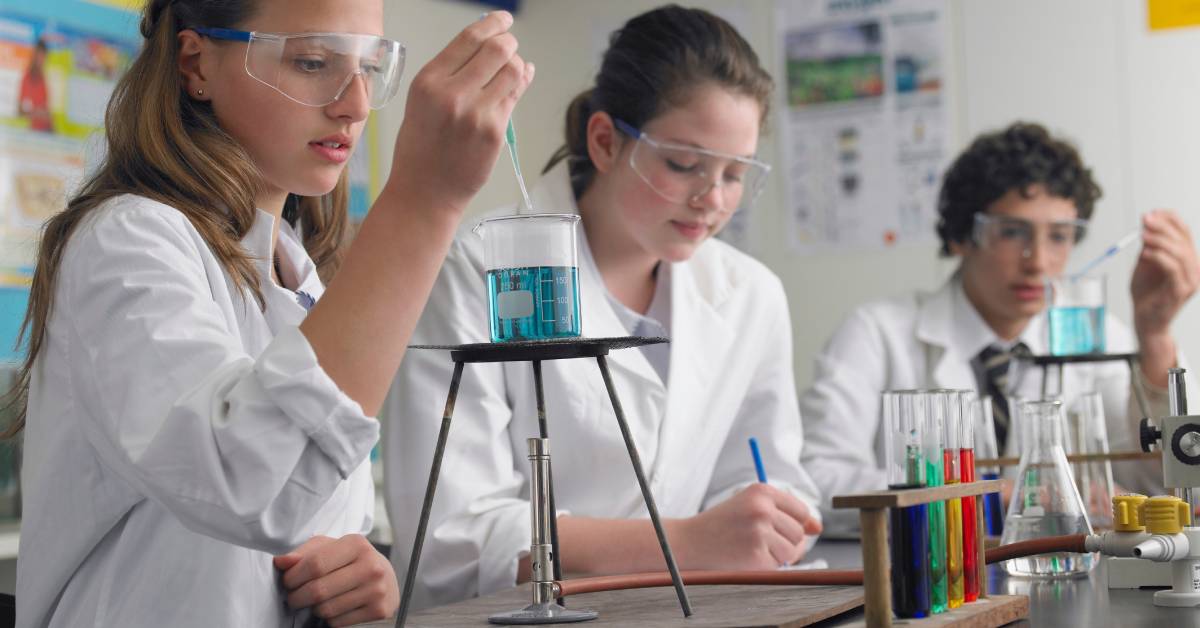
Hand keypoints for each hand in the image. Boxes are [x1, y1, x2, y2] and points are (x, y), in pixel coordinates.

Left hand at [273, 535, 398, 626]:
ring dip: (313, 608)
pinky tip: (334, 606)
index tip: (287, 581)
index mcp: (357, 544)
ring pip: (326, 609)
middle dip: (297, 597)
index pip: (315, 564)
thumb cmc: (350, 559)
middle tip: (294, 596)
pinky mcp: (379, 610)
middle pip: (318, 589)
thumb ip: (304, 553)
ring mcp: (377, 590)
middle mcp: (371, 566)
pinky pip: (338, 622)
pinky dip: (329, 618)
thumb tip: (281, 562)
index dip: (294, 576)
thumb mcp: (329, 547)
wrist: (386, 576)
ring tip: (316, 600)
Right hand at [385, 11, 534, 214]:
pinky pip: (515, 96)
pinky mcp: (494, 131)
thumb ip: (451, 74)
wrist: (425, 192)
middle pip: (497, 49)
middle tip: (510, 46)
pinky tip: (520, 79)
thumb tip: (486, 45)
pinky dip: (521, 82)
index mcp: (428, 82)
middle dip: (509, 43)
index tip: (504, 20)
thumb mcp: (422, 103)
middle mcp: (451, 94)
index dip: (493, 23)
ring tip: (512, 68)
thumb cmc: (421, 148)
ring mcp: (475, 113)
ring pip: (513, 70)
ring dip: (517, 64)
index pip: (469, 38)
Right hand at [676, 483, 821, 569]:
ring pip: (791, 551)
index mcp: (761, 491)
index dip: (794, 524)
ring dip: (776, 555)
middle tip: (756, 540)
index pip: (801, 511)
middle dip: (784, 541)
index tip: (777, 529)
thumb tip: (818, 528)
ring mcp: (760, 533)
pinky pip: (778, 565)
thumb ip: (784, 513)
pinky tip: (745, 557)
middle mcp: (762, 509)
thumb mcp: (750, 507)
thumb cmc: (721, 525)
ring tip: (750, 548)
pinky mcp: (757, 557)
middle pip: (799, 533)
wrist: (688, 542)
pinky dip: (765, 566)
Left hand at [1131, 210, 1199, 340]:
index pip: (1185, 232)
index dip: (1170, 219)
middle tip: (1145, 220)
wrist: (1145, 320)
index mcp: (1188, 259)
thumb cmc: (1146, 293)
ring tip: (1143, 235)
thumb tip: (1147, 220)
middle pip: (1183, 240)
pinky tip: (1145, 253)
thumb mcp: (1145, 263)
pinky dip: (1159, 258)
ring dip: (1160, 241)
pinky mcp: (1181, 291)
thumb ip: (1149, 245)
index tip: (1151, 213)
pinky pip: (1173, 269)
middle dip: (1163, 227)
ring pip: (1180, 253)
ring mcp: (1190, 280)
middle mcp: (1194, 268)